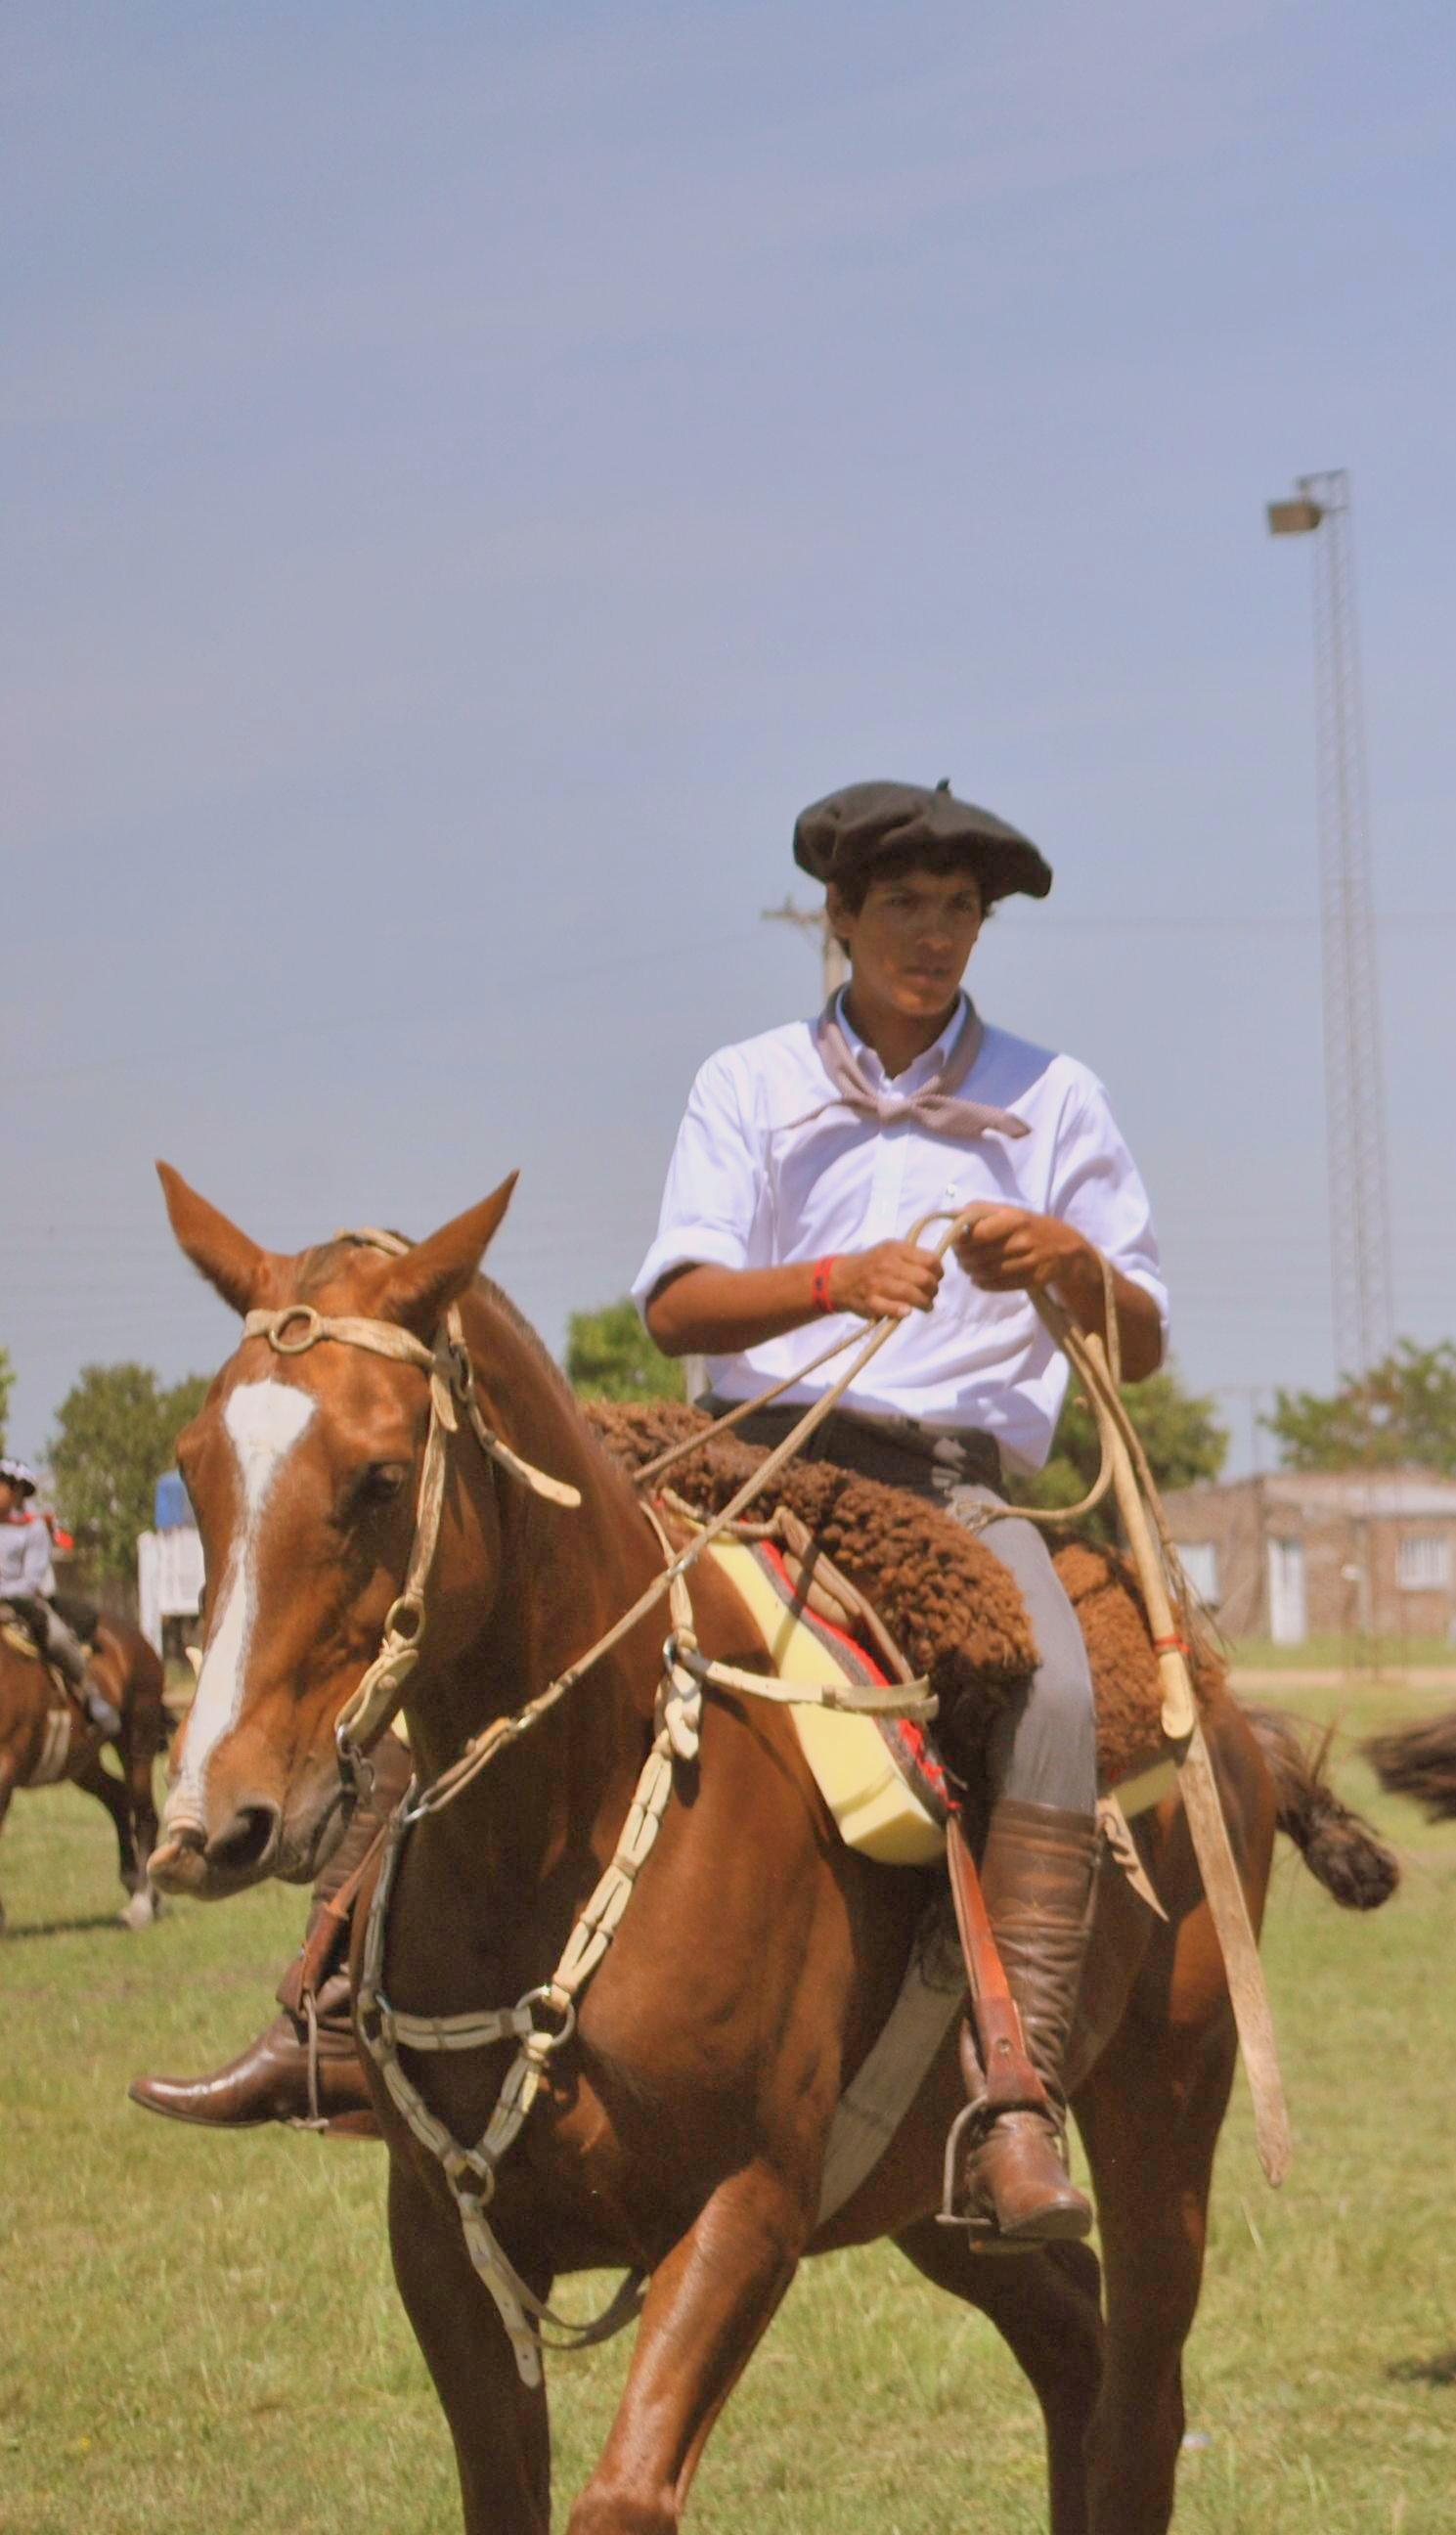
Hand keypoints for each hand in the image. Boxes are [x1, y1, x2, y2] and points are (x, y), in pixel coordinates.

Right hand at [828, 1241, 943, 1321]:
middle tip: (931, 1294)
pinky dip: (902, 1311)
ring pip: (911, 1294)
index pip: (930, 1260)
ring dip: (925, 1303)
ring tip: (925, 1305)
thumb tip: (936, 1269)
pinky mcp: (871, 1302)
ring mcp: (878, 1283)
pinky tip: (907, 1311)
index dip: (938, 1272)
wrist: (840, 1278)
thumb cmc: (871, 1265)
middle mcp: (887, 1264)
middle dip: (933, 1290)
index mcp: (895, 1249)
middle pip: (924, 1279)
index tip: (936, 1278)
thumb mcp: (889, 1250)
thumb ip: (911, 1256)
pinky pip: (892, 1308)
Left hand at [953, 1206, 1085, 1295]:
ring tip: (968, 1268)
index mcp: (1015, 1219)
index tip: (956, 1242)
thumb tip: (953, 1214)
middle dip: (963, 1259)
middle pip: (980, 1256)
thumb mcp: (1010, 1210)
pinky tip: (978, 1279)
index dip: (961, 1241)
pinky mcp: (1033, 1280)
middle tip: (960, 1258)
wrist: (1066, 1248)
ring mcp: (1030, 1262)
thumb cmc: (1030, 1226)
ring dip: (971, 1272)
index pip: (978, 1233)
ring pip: (988, 1273)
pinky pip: (999, 1285)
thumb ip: (981, 1210)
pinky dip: (983, 1284)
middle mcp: (1023, 1241)